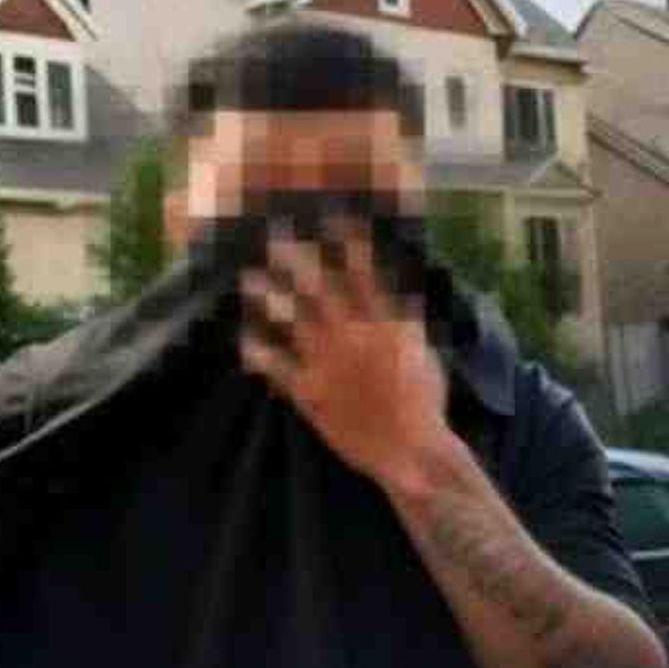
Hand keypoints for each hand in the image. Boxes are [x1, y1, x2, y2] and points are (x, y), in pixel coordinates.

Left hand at [240, 221, 447, 486]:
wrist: (410, 450)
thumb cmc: (425, 403)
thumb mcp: (424, 352)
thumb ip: (405, 321)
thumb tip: (397, 292)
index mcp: (384, 323)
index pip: (363, 273)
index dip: (347, 243)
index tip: (332, 217)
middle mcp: (352, 336)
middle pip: (318, 288)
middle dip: (295, 258)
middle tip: (274, 236)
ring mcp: (327, 363)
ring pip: (291, 319)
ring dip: (268, 296)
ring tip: (248, 277)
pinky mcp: (309, 392)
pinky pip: (276, 367)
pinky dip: (257, 352)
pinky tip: (243, 340)